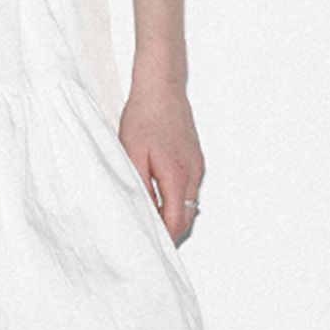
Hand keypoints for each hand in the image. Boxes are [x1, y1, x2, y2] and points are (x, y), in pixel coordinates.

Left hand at [117, 79, 203, 244]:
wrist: (160, 86)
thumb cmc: (145, 115)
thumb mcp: (133, 153)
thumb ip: (140, 186)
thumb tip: (143, 212)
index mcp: (177, 176)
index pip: (176, 222)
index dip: (163, 237)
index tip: (148, 243)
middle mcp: (193, 174)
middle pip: (185, 217)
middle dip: (168, 229)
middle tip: (145, 232)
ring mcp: (196, 165)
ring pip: (187, 202)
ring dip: (171, 212)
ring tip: (147, 210)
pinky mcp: (194, 157)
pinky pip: (188, 187)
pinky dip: (175, 196)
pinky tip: (156, 188)